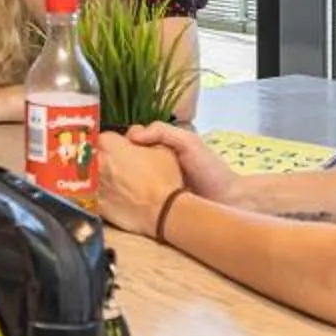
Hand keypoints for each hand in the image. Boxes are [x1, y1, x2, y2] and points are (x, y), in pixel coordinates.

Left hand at [95, 132, 184, 238]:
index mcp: (110, 145)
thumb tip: (133, 134)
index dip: (111, 143)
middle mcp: (97, 163)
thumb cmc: (164, 180)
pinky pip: (90, 195)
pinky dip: (96, 195)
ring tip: (110, 181)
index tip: (118, 149)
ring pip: (87, 175)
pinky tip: (108, 196)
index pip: (102, 137)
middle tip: (112, 164)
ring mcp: (94, 184)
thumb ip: (143, 136)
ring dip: (94, 176)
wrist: (163, 212)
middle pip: (90, 155)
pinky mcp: (96, 204)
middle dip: (98, 157)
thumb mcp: (162, 148)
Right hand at [119, 120, 237, 201]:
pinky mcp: (153, 203)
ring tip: (111, 180)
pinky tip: (121, 195)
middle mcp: (154, 164)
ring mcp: (152, 184)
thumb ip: (163, 132)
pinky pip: (135, 196)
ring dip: (120, 178)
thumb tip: (132, 137)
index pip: (133, 138)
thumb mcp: (188, 142)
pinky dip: (127, 194)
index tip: (114, 146)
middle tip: (109, 165)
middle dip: (117, 159)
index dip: (123, 140)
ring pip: (128, 177)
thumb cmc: (211, 170)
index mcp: (161, 147)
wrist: (227, 202)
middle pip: (127, 157)